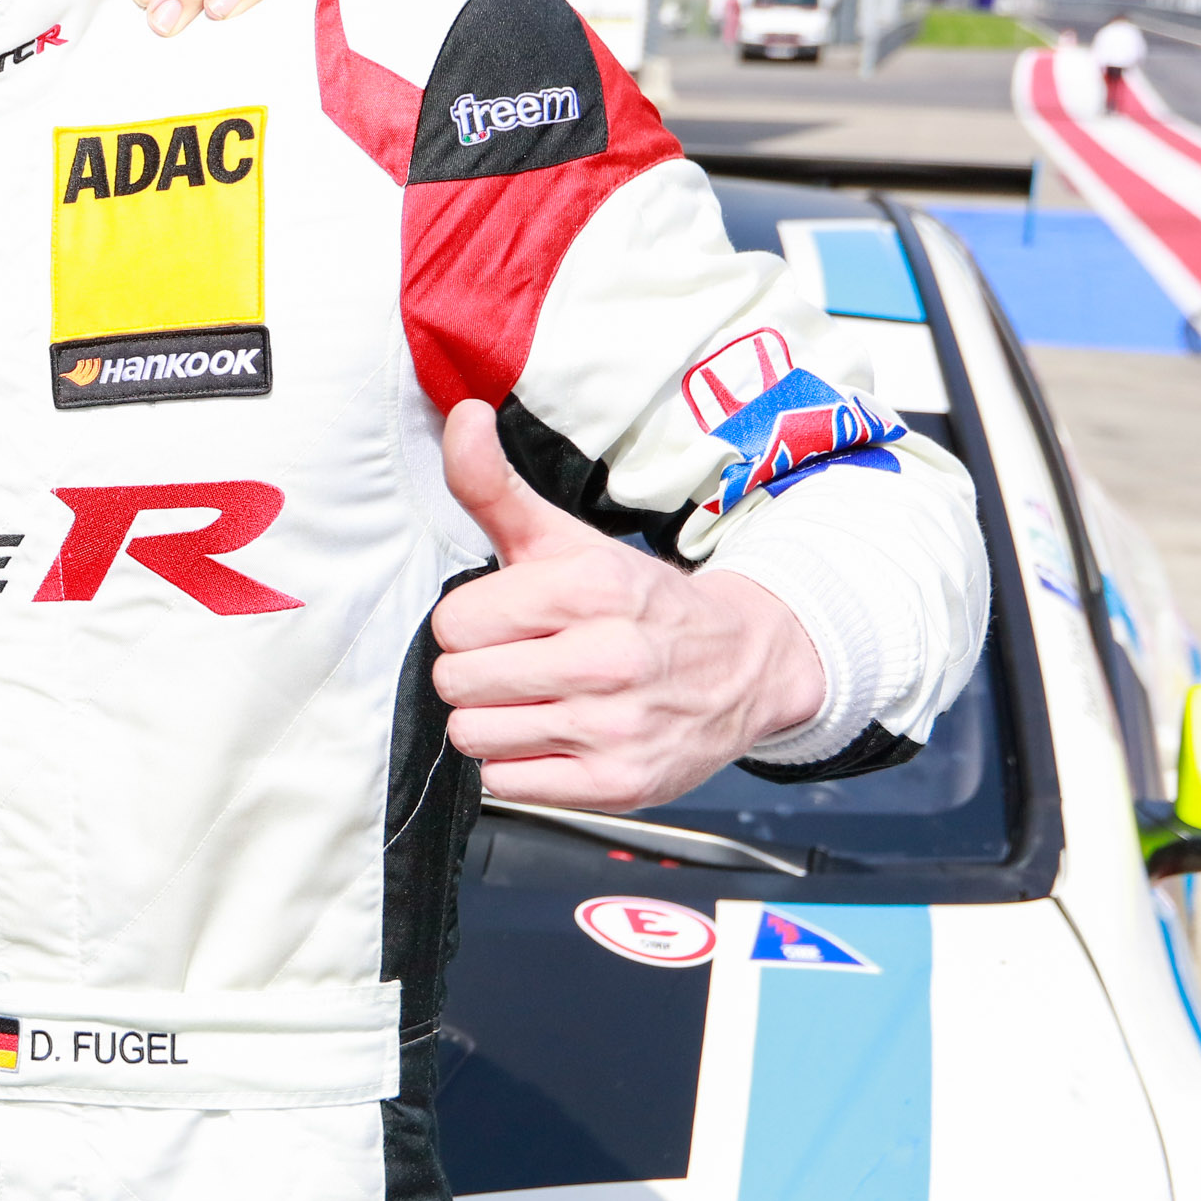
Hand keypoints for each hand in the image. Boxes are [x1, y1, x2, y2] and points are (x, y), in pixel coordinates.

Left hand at [428, 399, 826, 808]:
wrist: (746, 663)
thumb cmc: (637, 602)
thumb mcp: (568, 539)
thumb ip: (494, 486)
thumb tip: (461, 416)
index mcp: (591, 587)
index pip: (453, 621)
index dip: (470, 622)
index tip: (507, 621)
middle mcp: (608, 658)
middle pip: (457, 681)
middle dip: (476, 671)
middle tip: (520, 661)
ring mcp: (616, 727)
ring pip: (475, 735)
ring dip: (493, 720)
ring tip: (537, 700)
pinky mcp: (621, 785)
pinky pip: (507, 784)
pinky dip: (519, 765)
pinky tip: (556, 737)